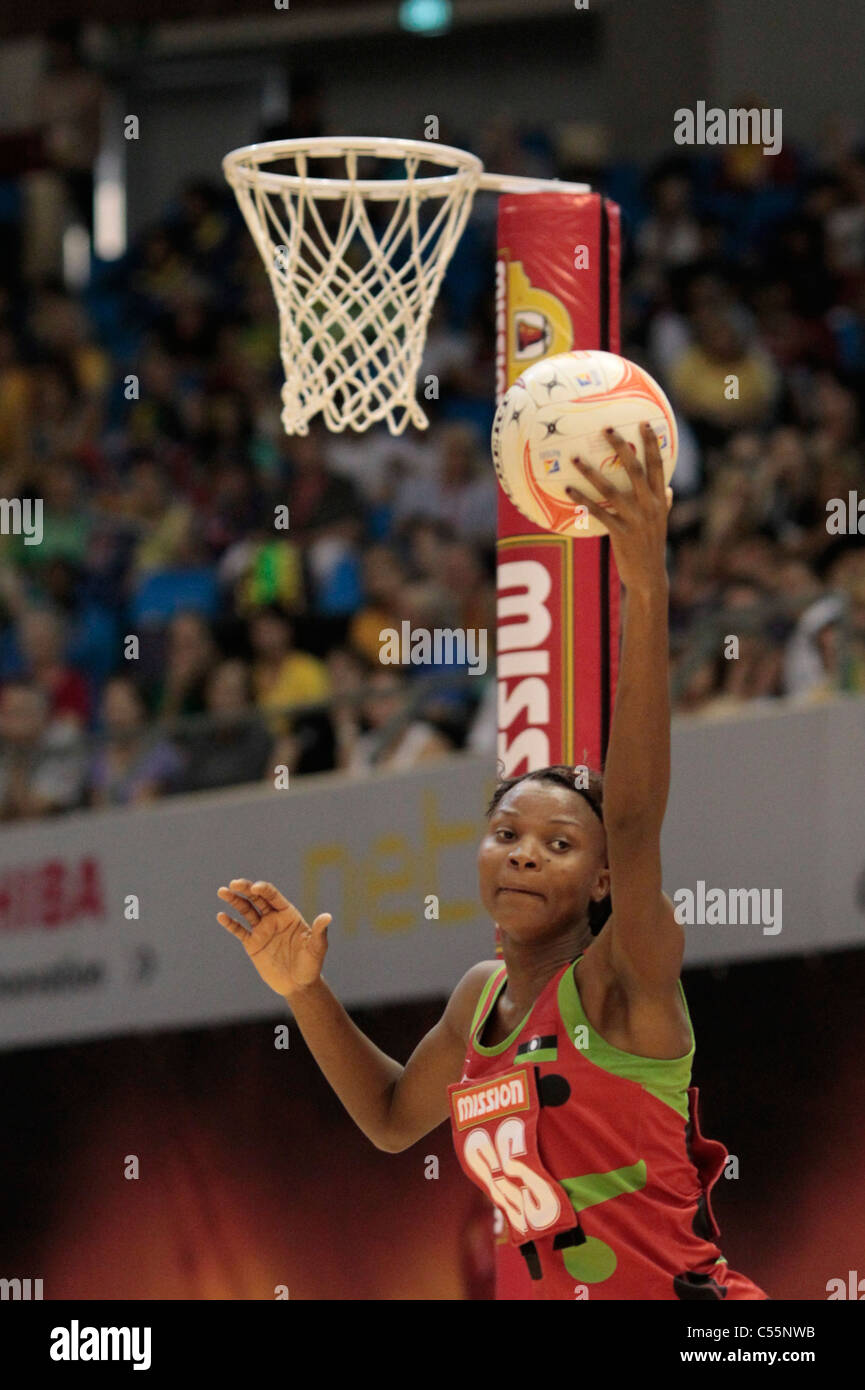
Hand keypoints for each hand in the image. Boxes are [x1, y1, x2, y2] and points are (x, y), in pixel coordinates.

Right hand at [217, 878, 330, 998]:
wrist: (299, 985)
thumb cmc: (311, 964)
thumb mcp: (317, 948)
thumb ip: (320, 931)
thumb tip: (327, 916)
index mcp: (288, 914)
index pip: (274, 897)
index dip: (264, 889)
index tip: (255, 887)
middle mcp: (273, 918)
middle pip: (257, 899)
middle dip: (246, 889)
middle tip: (234, 883)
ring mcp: (262, 930)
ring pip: (246, 911)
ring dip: (234, 901)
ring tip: (222, 891)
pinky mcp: (252, 944)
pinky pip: (239, 930)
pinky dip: (230, 923)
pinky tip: (221, 916)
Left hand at [565, 423, 671, 591]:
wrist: (649, 577)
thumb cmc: (652, 547)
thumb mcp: (662, 523)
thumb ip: (665, 503)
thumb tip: (668, 488)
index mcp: (660, 500)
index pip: (658, 466)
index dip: (652, 444)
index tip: (644, 423)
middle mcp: (649, 506)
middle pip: (636, 470)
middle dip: (622, 447)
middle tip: (607, 428)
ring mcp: (635, 519)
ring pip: (611, 490)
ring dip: (591, 473)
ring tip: (575, 458)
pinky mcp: (620, 533)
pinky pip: (598, 512)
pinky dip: (583, 500)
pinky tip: (568, 490)